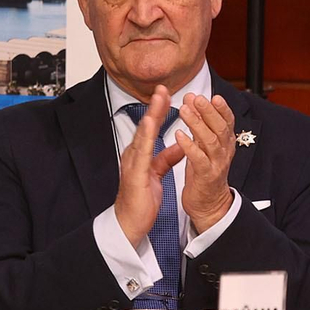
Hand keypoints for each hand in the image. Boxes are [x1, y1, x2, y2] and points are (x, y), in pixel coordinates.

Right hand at [113, 86, 183, 247]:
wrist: (130, 222)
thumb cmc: (141, 199)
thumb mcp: (158, 173)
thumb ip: (167, 158)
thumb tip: (180, 146)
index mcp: (140, 154)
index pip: (151, 128)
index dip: (159, 110)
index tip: (167, 94)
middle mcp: (134, 154)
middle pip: (146, 126)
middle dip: (155, 106)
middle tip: (162, 87)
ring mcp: (132, 163)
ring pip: (143, 134)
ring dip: (151, 114)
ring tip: (158, 98)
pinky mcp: (134, 173)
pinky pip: (141, 152)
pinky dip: (145, 136)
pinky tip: (149, 123)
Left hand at [175, 92, 235, 232]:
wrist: (208, 205)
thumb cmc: (203, 173)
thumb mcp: (204, 146)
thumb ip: (201, 125)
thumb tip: (194, 101)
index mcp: (225, 143)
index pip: (227, 121)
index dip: (221, 108)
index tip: (212, 95)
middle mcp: (224, 152)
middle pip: (220, 128)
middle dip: (208, 111)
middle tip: (196, 98)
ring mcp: (217, 164)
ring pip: (210, 141)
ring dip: (197, 124)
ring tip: (185, 111)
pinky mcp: (206, 176)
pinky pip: (199, 159)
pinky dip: (189, 146)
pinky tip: (179, 135)